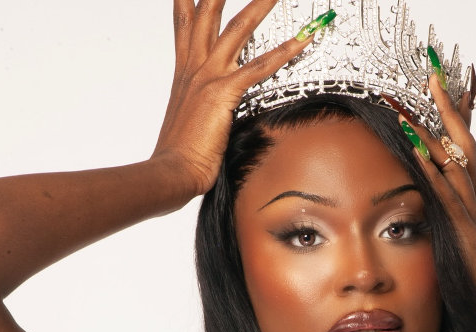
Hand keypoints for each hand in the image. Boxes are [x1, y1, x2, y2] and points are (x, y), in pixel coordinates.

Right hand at [151, 0, 313, 196]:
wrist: (171, 171)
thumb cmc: (179, 155)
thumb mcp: (188, 121)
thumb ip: (200, 108)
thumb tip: (210, 115)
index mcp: (185, 72)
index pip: (186, 24)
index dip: (190, 2)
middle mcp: (195, 67)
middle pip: (208, 13)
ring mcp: (208, 77)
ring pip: (238, 28)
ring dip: (260, 4)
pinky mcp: (223, 92)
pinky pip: (260, 67)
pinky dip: (286, 51)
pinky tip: (304, 38)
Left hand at [402, 75, 475, 314]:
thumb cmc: (473, 285)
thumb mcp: (454, 246)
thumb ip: (443, 225)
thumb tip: (421, 212)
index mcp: (469, 202)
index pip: (463, 149)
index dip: (456, 116)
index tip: (443, 86)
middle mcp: (472, 201)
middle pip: (463, 142)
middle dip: (447, 107)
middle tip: (431, 74)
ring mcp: (470, 214)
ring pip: (454, 161)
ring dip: (432, 130)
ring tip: (412, 103)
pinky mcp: (464, 232)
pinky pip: (445, 194)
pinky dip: (430, 169)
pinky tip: (413, 149)